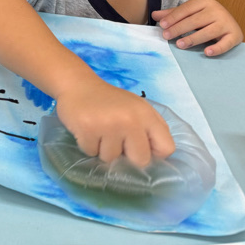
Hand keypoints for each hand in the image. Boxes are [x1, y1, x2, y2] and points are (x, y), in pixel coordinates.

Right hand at [55, 78, 174, 167]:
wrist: (78, 84)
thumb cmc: (110, 100)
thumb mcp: (137, 108)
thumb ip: (150, 129)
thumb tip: (156, 157)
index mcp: (146, 114)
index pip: (166, 148)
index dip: (153, 153)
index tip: (140, 147)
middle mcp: (130, 120)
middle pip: (140, 160)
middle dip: (128, 156)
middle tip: (116, 142)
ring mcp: (108, 125)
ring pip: (111, 159)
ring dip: (103, 150)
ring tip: (99, 132)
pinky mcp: (87, 129)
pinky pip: (91, 153)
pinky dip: (88, 145)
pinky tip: (87, 130)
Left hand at [153, 0, 242, 57]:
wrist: (231, 22)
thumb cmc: (205, 18)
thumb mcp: (190, 13)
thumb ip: (174, 14)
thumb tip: (154, 15)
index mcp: (204, 2)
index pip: (186, 9)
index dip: (174, 17)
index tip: (162, 25)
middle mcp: (217, 10)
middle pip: (196, 20)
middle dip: (179, 28)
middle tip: (166, 36)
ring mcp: (227, 23)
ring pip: (209, 31)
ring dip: (193, 38)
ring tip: (180, 44)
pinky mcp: (235, 35)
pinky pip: (226, 43)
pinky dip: (217, 48)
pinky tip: (207, 52)